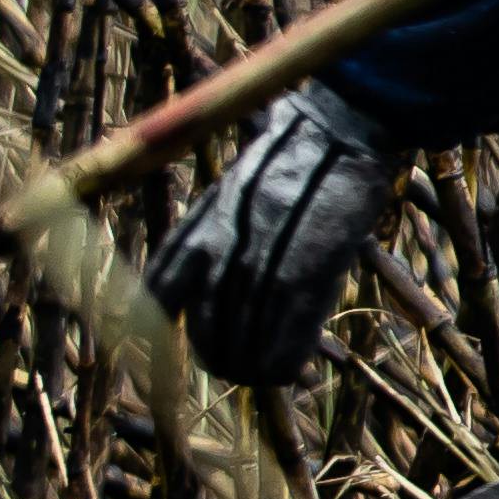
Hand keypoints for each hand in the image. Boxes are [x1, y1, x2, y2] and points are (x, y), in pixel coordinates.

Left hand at [143, 87, 402, 386]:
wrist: (344, 123)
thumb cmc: (301, 146)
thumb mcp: (242, 180)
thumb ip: (223, 223)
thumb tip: (214, 259)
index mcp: (202, 221)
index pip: (160, 290)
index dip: (154, 326)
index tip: (163, 344)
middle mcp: (223, 246)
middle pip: (205, 325)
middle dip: (216, 354)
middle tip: (232, 366)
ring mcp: (263, 260)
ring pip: (244, 338)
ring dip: (252, 367)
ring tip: (264, 375)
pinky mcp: (306, 271)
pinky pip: (287, 335)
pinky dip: (287, 359)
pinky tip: (293, 370)